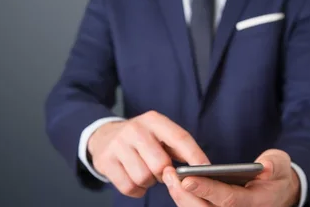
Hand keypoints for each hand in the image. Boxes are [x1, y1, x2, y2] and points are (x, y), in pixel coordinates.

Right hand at [87, 111, 209, 197]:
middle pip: (160, 164)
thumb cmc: (141, 139)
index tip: (206, 170)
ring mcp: (118, 144)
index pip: (180, 138)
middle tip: (162, 172)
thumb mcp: (159, 134)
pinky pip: (129, 187)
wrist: (104, 136)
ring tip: (147, 173)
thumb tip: (201, 168)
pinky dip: (136, 190)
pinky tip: (135, 180)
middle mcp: (135, 129)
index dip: (195, 156)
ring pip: (143, 178)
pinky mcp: (105, 161)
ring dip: (149, 182)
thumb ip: (178, 148)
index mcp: (154, 120)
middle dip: (165, 174)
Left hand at [163, 149, 300, 206]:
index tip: (188, 178)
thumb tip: (264, 166)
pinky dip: (183, 198)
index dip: (207, 190)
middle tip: (170, 174)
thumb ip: (274, 165)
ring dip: (180, 197)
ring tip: (168, 175)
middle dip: (185, 194)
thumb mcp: (280, 165)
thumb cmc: (276, 175)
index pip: (228, 200)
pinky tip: (173, 182)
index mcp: (255, 203)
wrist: (277, 191)